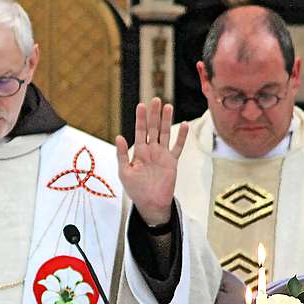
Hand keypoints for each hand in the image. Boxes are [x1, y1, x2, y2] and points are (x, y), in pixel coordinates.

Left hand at [115, 98, 188, 225]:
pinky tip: (184, 125)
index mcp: (139, 152)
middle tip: (156, 99)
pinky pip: (178, 147)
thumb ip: (122, 155)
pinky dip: (182, 137)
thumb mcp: (124, 172)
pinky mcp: (172, 162)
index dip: (140, 118)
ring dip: (167, 120)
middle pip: (153, 128)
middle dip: (154, 114)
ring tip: (168, 106)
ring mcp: (162, 155)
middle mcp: (151, 150)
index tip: (141, 105)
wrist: (150, 203)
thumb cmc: (135, 190)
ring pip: (165, 134)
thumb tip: (119, 136)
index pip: (140, 131)